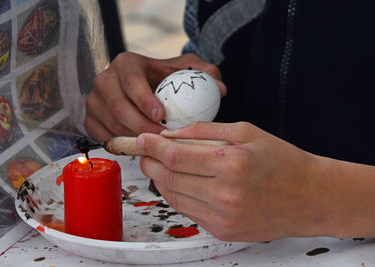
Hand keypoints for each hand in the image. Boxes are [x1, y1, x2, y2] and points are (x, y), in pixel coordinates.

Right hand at [85, 52, 226, 142]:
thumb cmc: (164, 78)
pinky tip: (141, 148)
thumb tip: (220, 88)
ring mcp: (94, 101)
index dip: (144, 100)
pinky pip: (104, 137)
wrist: (144, 86)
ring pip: (112, 126)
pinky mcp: (90, 118)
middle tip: (164, 140)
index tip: (162, 115)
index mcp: (125, 64)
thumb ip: (203, 73)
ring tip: (157, 146)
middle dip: (143, 127)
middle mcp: (105, 80)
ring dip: (135, 139)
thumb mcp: (184, 69)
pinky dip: (122, 145)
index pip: (131, 81)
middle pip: (119, 108)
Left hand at [136, 122, 334, 241]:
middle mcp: (225, 194)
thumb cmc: (281, 160)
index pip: (174, 155)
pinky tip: (183, 182)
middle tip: (147, 152)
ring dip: (161, 179)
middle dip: (150, 162)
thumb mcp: (245, 132)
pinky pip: (187, 211)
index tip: (141, 140)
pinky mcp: (223, 231)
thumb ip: (203, 130)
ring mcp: (223, 217)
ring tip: (163, 165)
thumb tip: (170, 135)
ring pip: (173, 197)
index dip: (151, 146)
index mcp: (230, 164)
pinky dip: (178, 195)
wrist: (309, 196)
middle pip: (167, 177)